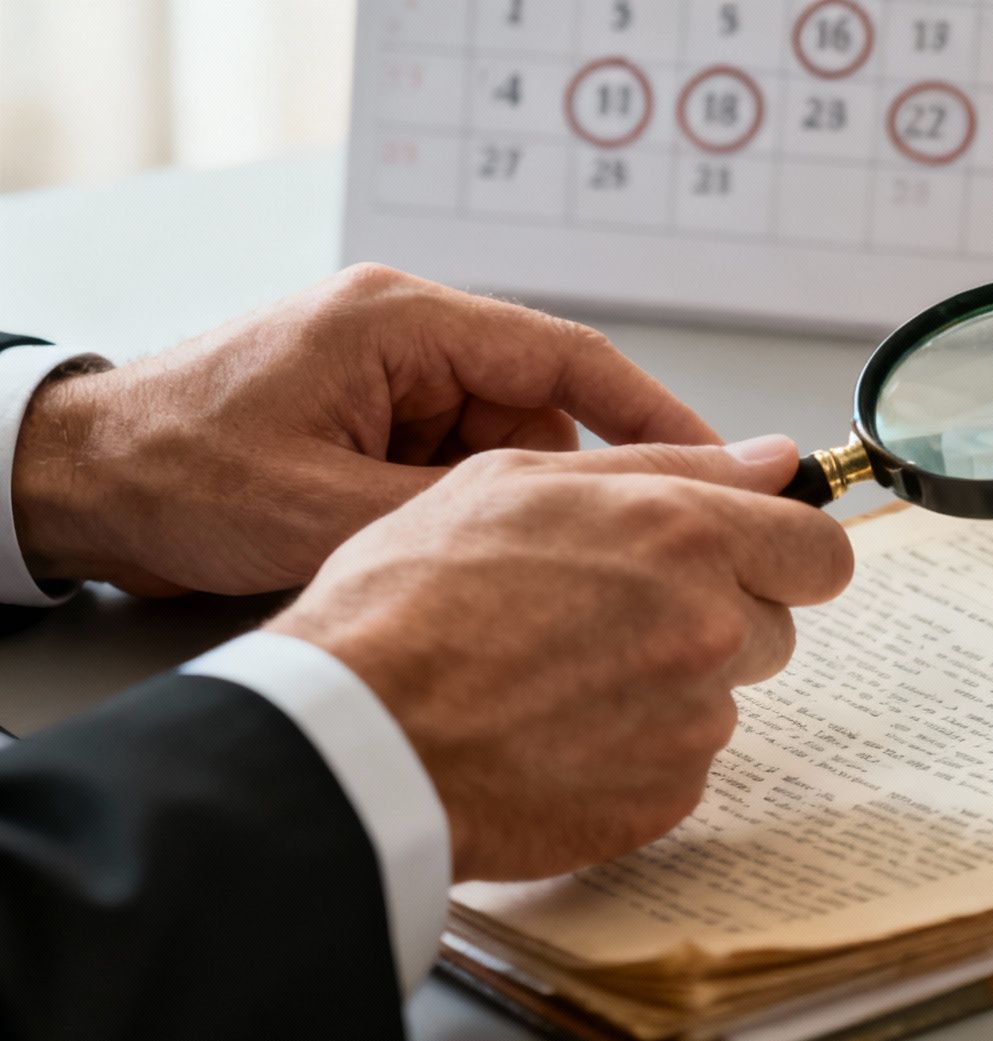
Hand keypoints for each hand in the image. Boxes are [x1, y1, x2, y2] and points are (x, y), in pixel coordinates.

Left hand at [12, 264, 716, 595]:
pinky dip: (459, 519)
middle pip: (545, 416)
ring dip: (498, 516)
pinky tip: (435, 564)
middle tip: (567, 568)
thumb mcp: (326, 507)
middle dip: (556, 495)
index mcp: (404, 323)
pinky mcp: (374, 423)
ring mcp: (392, 382)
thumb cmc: (176, 470)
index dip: (659, 417)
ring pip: (506, 454)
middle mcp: (408, 340)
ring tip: (463, 571)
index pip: (571, 358)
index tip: (724, 469)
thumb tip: (584, 532)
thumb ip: (463, 514)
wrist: (74, 482)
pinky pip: (458, 470)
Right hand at [265, 440, 854, 881]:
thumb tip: (771, 460)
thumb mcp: (517, 483)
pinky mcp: (666, 796)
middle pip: (775, 625)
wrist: (357, 737)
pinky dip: (636, 749)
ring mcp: (693, 721)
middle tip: (613, 616)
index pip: (819, 549)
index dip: (787, 554)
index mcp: (682, 535)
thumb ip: (663, 464)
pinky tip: (556, 732)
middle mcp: (709, 627)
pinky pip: (682, 763)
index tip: (754, 561)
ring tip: (562, 675)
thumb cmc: (411, 600)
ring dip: (670, 684)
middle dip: (719, 617)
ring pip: (723, 695)